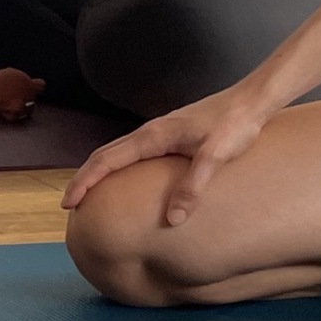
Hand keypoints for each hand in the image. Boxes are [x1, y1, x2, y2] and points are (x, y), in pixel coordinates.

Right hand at [62, 81, 285, 219]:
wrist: (252, 100)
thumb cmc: (235, 124)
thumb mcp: (215, 157)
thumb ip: (192, 187)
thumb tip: (172, 219)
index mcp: (153, 137)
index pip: (106, 161)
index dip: (85, 182)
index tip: (68, 202)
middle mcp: (149, 132)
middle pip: (104, 155)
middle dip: (84, 179)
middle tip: (69, 204)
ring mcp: (158, 131)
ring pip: (116, 152)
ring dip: (98, 171)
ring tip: (90, 193)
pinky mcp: (169, 134)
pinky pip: (131, 151)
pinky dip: (116, 165)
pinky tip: (124, 178)